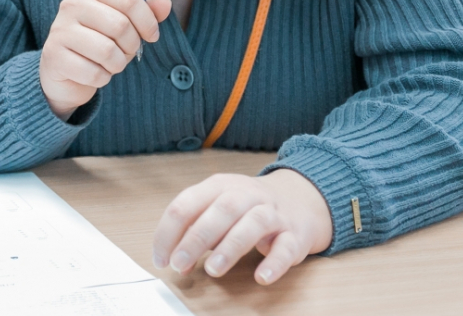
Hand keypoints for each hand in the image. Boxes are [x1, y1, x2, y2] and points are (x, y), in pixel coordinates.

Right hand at [39, 0, 170, 120]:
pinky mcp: (54, 56)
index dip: (148, 20)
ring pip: (108, 51)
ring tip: (111, 63)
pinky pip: (94, 73)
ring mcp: (60, 30)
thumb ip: (145, 13)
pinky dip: (102, 78)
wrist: (63, 71)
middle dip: (132, 45)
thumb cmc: (97, 42)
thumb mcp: (123, 23)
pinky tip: (95, 73)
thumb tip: (166, 4)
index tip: (152, 35)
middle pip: (120, 25)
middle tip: (127, 51)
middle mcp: (72, 5)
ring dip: (118, 64)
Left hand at [153, 170, 332, 285]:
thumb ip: (195, 231)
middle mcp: (248, 195)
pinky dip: (274, 262)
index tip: (162, 258)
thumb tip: (176, 260)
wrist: (300, 200)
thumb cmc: (248, 209)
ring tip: (213, 270)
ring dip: (230, 247)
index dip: (170, 231)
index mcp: (221, 186)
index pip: (188, 202)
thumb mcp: (217, 210)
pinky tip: (261, 277)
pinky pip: (286, 247)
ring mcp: (274, 213)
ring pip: (253, 223)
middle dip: (197, 238)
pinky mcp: (295, 234)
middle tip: (180, 264)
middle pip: (221, 209)